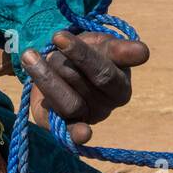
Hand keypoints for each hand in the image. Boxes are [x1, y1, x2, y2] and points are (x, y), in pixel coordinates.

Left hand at [21, 30, 149, 144]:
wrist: (65, 64)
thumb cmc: (90, 53)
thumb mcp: (102, 45)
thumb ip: (118, 50)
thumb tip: (143, 52)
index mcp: (120, 85)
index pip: (103, 71)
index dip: (80, 54)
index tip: (58, 36)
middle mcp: (106, 106)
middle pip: (82, 84)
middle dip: (62, 62)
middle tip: (46, 44)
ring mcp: (87, 118)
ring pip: (69, 103)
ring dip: (46, 79)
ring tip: (29, 56)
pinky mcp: (66, 128)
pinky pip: (67, 133)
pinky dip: (75, 135)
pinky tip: (81, 134)